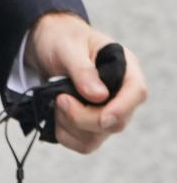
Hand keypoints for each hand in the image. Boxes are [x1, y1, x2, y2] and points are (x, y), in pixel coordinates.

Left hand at [25, 11, 147, 153]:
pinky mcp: (91, 126)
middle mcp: (120, 94)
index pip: (136, 92)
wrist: (46, 44)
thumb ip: (82, 69)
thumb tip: (100, 96)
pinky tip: (56, 114)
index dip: (122, 108)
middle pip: (115, 122)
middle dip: (82, 117)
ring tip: (56, 100)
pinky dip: (65, 134)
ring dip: (70, 125)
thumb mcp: (67, 46)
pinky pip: (83, 144)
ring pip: (96, 138)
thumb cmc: (61, 38)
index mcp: (124, 67)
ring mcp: (107, 112)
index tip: (102, 117)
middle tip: (59, 98)